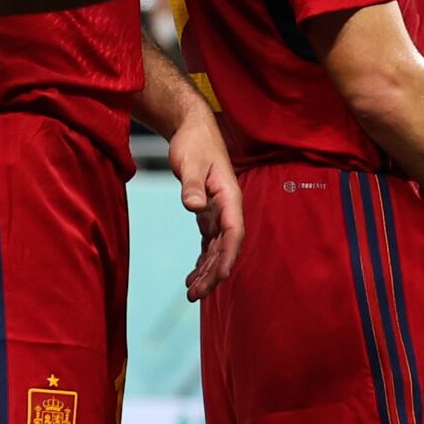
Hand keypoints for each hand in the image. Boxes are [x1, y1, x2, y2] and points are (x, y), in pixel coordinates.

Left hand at [172, 111, 243, 298]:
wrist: (193, 129)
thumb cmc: (194, 143)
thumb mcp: (190, 161)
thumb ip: (191, 185)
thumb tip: (194, 207)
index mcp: (230, 197)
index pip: (234, 233)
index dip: (228, 256)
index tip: (220, 276)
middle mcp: (228, 208)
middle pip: (225, 247)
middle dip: (213, 272)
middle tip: (196, 295)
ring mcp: (219, 212)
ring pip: (216, 249)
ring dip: (207, 271)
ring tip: (192, 293)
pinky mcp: (209, 213)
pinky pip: (208, 243)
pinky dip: (201, 260)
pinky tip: (192, 277)